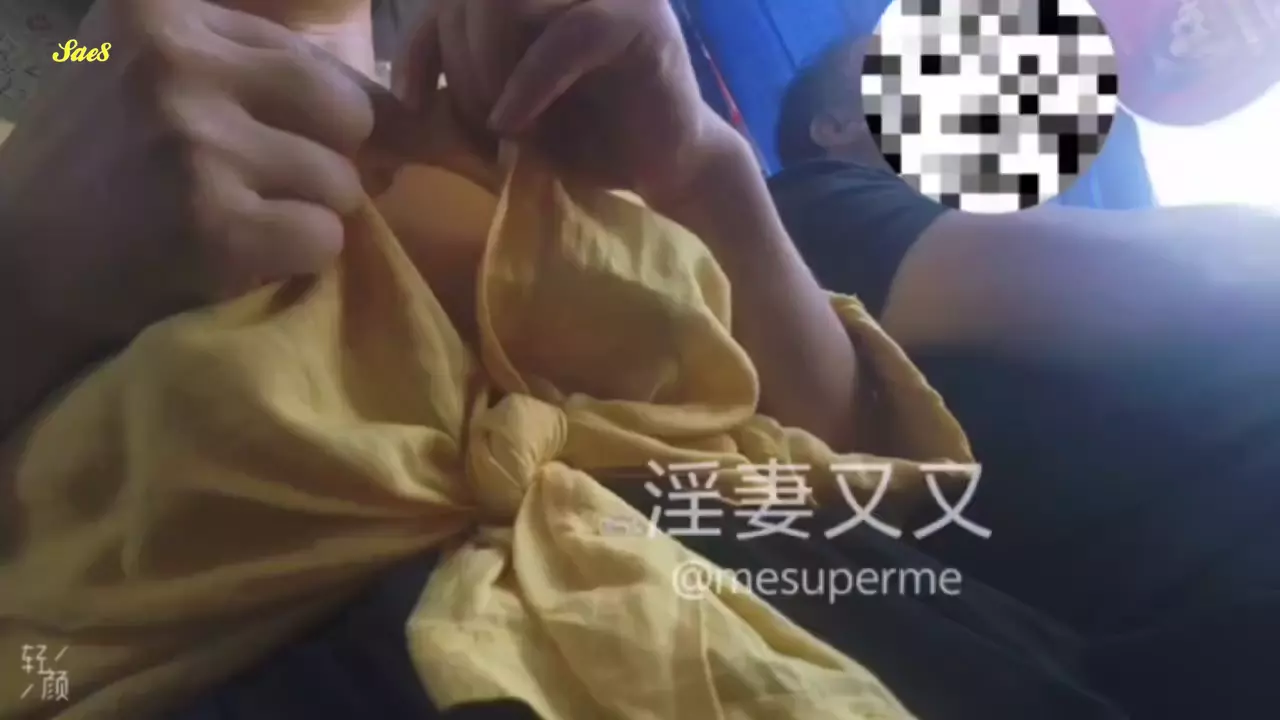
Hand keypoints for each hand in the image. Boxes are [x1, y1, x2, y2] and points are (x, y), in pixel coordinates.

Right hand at [0, 0, 402, 350]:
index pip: (310, 58)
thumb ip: (253, 66)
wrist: (19, 265)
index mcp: (158, 10)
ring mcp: (195, 145)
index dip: (313, 117)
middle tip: (275, 189)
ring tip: (244, 222)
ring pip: (342, 181)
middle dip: (330, 158)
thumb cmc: (102, 166)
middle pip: (346, 110)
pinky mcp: (212, 226)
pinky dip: (301, 260)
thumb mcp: (152, 74)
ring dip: (310, 215)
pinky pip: (324, 238)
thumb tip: (403, 109)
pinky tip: (242, 257)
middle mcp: (174, 64)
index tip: (273, 147)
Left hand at [395, 0, 741, 203]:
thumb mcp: (505, 104)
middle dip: (461, 67)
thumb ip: (466, 74)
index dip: (422, 44)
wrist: (665, 172)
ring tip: (504, 128)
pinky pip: (565, 37)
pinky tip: (515, 125)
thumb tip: (400, 84)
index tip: (412, 100)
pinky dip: (528, 85)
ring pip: (505, 2)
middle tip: (482, 127)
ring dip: (488, 72)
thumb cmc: (586, 140)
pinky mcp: (639, 19)